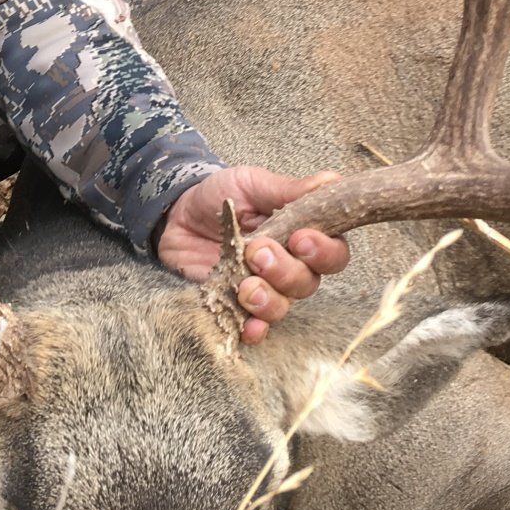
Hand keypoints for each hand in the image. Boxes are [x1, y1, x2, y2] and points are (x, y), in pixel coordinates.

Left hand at [156, 166, 345, 343]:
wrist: (177, 217)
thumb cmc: (220, 196)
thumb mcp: (251, 185)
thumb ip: (289, 190)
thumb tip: (332, 181)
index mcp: (302, 235)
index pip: (333, 252)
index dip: (323, 251)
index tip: (300, 238)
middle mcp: (290, 267)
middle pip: (308, 283)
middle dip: (285, 271)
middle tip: (257, 253)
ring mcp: (265, 289)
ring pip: (283, 306)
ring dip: (269, 300)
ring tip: (245, 286)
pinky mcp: (238, 307)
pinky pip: (255, 327)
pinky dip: (254, 329)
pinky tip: (247, 326)